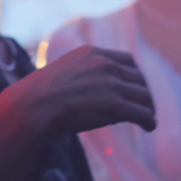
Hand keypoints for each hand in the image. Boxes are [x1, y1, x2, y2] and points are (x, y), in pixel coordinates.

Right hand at [11, 45, 154, 136]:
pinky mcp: (115, 105)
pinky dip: (149, 121)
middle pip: (139, 79)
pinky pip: (143, 113)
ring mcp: (111, 84)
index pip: (128, 61)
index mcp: (92, 53)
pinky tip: (148, 127)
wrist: (31, 106)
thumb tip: (102, 92)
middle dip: (143, 94)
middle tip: (143, 108)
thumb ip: (85, 74)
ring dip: (148, 109)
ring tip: (147, 120)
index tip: (134, 88)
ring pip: (144, 96)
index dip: (135, 77)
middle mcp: (104, 64)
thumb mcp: (64, 72)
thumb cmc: (40, 95)